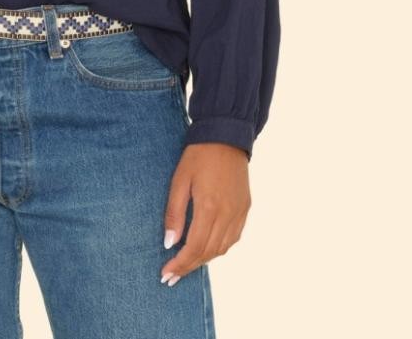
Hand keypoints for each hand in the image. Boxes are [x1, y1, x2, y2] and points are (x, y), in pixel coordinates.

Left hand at [160, 143, 250, 283]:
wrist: (226, 135)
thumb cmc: (198, 155)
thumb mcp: (179, 180)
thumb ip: (174, 212)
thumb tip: (169, 243)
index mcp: (209, 207)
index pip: (194, 247)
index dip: (180, 264)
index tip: (166, 274)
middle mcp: (227, 214)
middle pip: (208, 252)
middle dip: (189, 267)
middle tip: (172, 277)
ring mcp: (239, 212)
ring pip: (222, 248)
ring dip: (204, 260)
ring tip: (186, 265)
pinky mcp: (245, 208)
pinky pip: (233, 238)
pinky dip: (219, 248)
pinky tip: (207, 249)